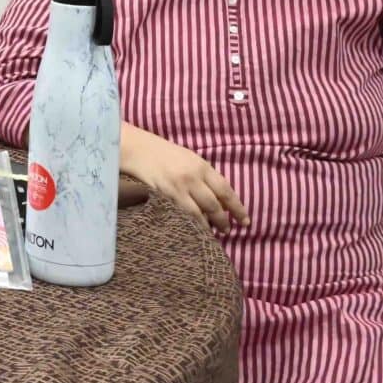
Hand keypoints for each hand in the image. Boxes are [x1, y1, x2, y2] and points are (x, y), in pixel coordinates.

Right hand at [118, 122, 249, 233]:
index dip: (237, 208)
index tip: (245, 221)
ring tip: (213, 233)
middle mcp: (193, 178)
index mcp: (202, 167)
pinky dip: (191, 222)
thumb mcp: (190, 159)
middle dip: (223, 220)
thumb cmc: (164, 153)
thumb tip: (219, 198)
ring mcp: (178, 187)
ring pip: (199, 213)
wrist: (137, 149)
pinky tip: (194, 228)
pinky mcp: (164, 195)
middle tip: (228, 230)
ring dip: (208, 226)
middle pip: (214, 205)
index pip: (226, 191)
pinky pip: (182, 213)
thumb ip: (204, 176)